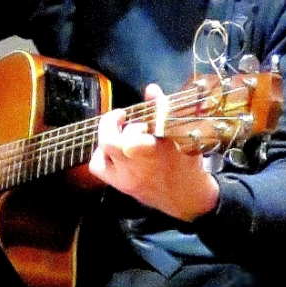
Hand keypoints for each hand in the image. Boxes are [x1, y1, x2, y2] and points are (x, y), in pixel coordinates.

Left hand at [88, 84, 218, 220]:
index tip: (137, 108)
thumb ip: (164, 110)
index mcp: (155, 152)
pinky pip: (98, 166)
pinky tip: (115, 148)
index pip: (137, 135)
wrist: (187, 197)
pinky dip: (101, 153)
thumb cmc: (185, 163)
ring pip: (104, 151)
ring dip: (109, 136)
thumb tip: (150, 89)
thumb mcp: (181, 136)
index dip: (135, 120)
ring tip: (121, 133)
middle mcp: (137, 165)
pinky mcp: (120, 184)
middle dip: (112, 123)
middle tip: (122, 116)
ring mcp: (126, 176)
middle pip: (110, 141)